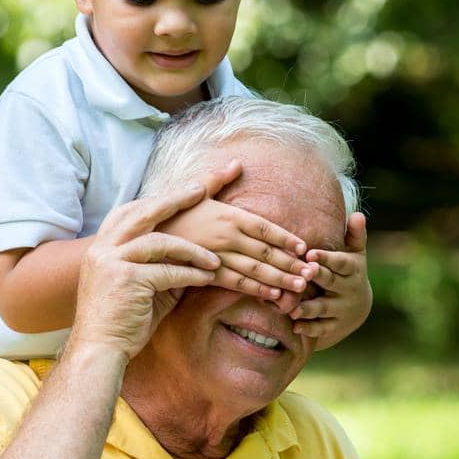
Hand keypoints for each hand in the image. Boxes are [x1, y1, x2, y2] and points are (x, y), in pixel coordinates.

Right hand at [69, 182, 220, 361]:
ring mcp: (112, 262)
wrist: (98, 351)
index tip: (183, 192)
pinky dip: (191, 275)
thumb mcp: (140, 287)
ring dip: (192, 249)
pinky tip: (208, 278)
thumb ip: (160, 268)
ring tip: (215, 259)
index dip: (157, 200)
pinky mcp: (126, 280)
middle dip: (176, 199)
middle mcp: (103, 249)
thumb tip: (192, 257)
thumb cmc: (121, 323)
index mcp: (101, 247)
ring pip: (160, 241)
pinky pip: (167, 272)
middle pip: (144, 212)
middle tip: (202, 190)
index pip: (130, 212)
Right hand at [161, 167, 315, 301]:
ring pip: (255, 270)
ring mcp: (218, 255)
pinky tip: (273, 296)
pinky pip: (236, 284)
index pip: (265, 227)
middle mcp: (227, 235)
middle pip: (266, 251)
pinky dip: (256, 290)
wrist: (145, 235)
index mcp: (229, 215)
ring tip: (301, 287)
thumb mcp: (195, 192)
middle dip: (291, 263)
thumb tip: (237, 162)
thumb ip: (218, 179)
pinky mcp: (207, 274)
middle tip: (313, 272)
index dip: (286, 238)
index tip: (304, 248)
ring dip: (280, 279)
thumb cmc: (172, 214)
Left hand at [292, 213, 371, 349]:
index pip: (340, 263)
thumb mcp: (356, 254)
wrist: (358, 306)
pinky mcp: (334, 326)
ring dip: (309, 308)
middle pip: (331, 283)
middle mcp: (348, 290)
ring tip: (293, 308)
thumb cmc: (350, 272)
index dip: (326, 259)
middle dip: (318, 278)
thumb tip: (358, 215)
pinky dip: (309, 328)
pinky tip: (295, 326)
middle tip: (303, 273)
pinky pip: (321, 328)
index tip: (311, 254)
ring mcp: (341, 309)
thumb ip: (355, 235)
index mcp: (352, 270)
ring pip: (324, 308)